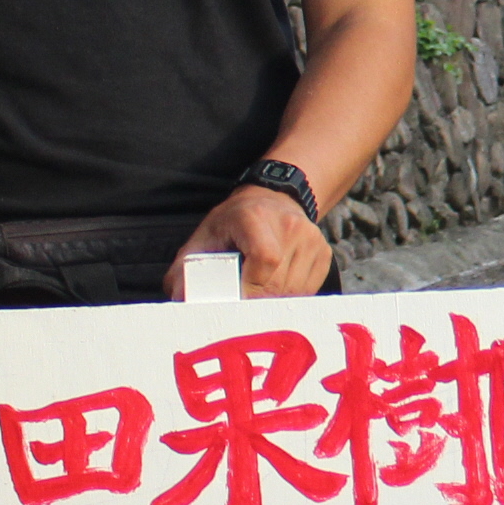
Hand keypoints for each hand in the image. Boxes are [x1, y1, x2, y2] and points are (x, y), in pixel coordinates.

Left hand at [172, 183, 332, 298]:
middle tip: (241, 304)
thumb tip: (179, 301)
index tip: (236, 299)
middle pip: (279, 282)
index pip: (265, 260)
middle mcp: (289, 224)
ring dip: (274, 301)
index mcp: (255, 217)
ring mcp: (311, 237)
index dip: (250, 287)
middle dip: (257, 301)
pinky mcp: (323, 252)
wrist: (270, 201)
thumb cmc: (231, 226)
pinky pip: (308, 290)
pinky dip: (290, 297)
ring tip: (257, 293)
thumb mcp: (202, 240)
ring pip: (295, 291)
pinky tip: (275, 287)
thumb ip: (185, 271)